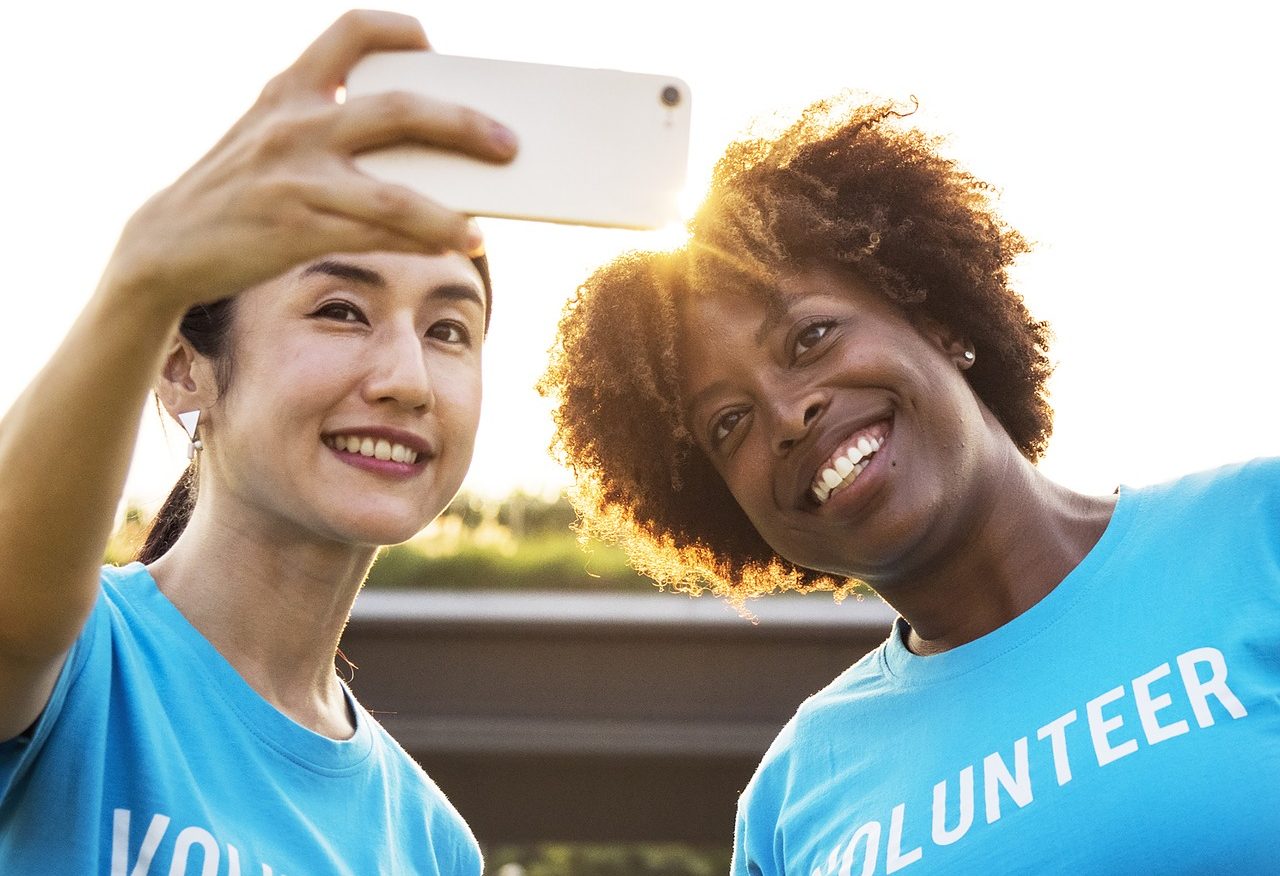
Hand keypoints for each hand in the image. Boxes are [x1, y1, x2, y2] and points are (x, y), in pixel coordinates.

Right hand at [104, 10, 515, 314]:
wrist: (164, 246)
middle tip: (508, 143)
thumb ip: (326, 126)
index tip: (429, 42)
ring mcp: (295, 178)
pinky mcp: (296, 229)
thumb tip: (420, 148)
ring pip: (394, 193)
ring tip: (483, 228)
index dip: (396, 29)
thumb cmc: (235, 191)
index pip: (349, 32)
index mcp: (288, 90)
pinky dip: (420, 242)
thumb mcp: (266, 137)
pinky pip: (376, 237)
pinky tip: (453, 247)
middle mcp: (294, 125)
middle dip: (462, 124)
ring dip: (449, 212)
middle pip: (398, 111)